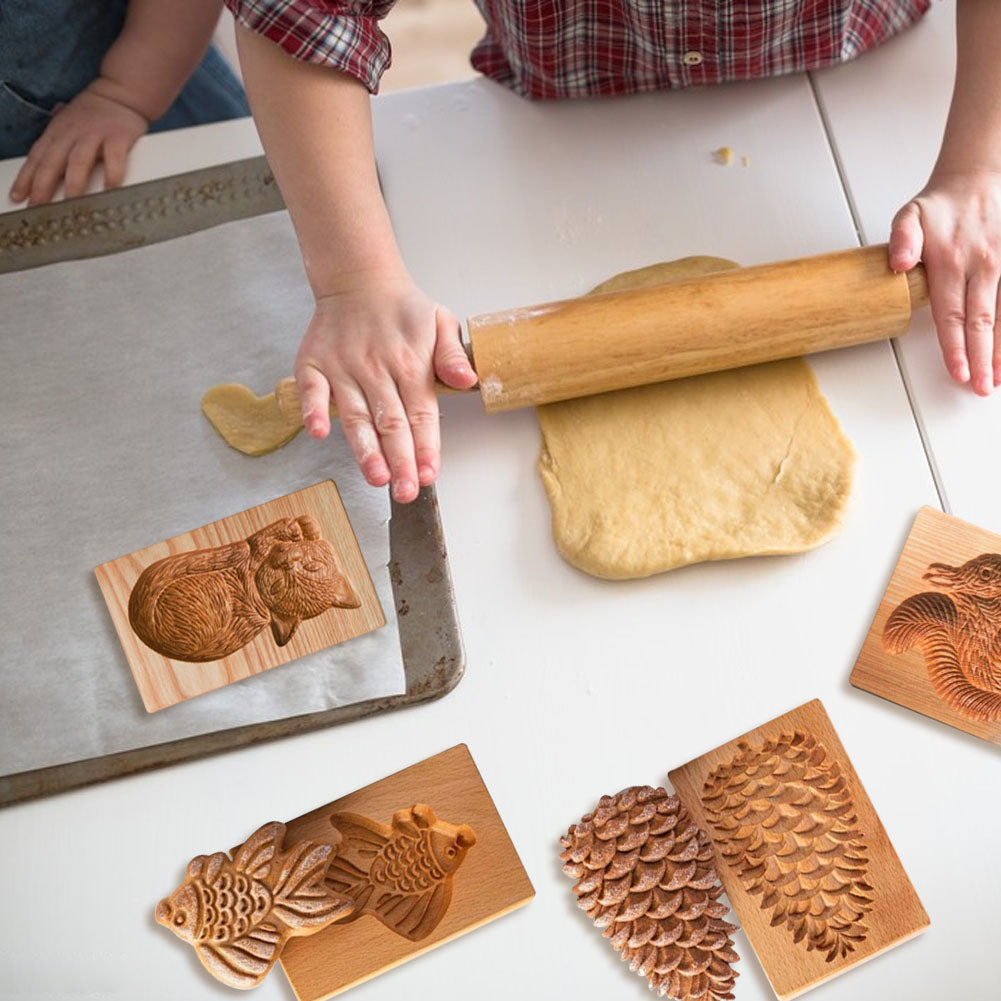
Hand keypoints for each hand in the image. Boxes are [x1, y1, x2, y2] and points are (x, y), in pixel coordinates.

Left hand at [9, 83, 147, 205]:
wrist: (120, 93)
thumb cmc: (93, 114)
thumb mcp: (67, 122)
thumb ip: (54, 139)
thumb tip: (38, 161)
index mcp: (57, 131)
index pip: (37, 156)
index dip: (25, 178)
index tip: (18, 197)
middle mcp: (72, 132)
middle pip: (52, 161)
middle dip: (43, 185)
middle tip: (39, 207)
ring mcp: (95, 133)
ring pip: (79, 160)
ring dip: (74, 184)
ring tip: (71, 204)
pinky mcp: (118, 136)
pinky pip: (114, 158)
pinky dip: (112, 174)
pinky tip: (109, 190)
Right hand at [295, 274, 477, 502]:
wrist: (359, 278)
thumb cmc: (403, 309)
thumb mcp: (441, 321)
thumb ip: (453, 354)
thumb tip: (467, 380)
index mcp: (410, 364)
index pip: (421, 415)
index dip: (425, 447)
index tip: (429, 474)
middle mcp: (376, 369)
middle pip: (390, 423)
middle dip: (399, 461)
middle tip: (405, 491)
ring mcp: (343, 368)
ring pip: (356, 415)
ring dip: (365, 447)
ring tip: (376, 476)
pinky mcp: (314, 364)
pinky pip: (311, 390)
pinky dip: (313, 410)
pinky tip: (320, 432)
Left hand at [889, 169, 1000, 395]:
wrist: (977, 179)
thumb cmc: (940, 206)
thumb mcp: (909, 215)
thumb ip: (902, 239)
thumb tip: (897, 263)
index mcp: (951, 261)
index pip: (952, 314)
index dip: (955, 346)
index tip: (958, 371)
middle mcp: (981, 266)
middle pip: (981, 321)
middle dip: (981, 358)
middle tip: (979, 386)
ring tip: (996, 378)